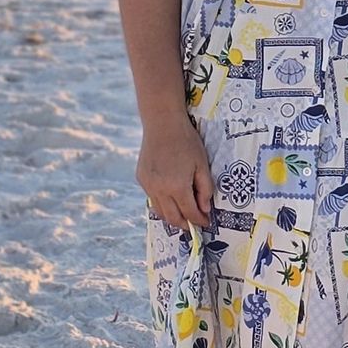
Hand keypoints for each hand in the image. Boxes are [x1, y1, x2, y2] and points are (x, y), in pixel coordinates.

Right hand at [137, 113, 213, 232]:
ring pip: (160, 211)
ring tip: (182, 214)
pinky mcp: (141, 179)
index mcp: (177, 187)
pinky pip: (152, 198)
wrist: (162, 123)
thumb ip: (205, 189)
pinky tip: (170, 196)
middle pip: (172, 218)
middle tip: (194, 223)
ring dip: (172, 216)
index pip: (189, 213)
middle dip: (185, 224)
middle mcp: (160, 190)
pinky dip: (162, 202)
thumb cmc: (187, 142)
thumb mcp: (202, 165)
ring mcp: (148, 185)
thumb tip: (204, 209)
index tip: (205, 223)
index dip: (199, 221)